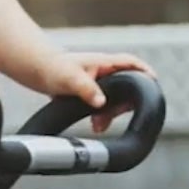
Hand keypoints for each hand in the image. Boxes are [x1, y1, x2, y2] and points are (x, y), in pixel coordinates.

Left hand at [35, 52, 155, 133]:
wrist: (35, 71)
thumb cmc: (53, 69)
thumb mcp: (70, 79)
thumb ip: (87, 89)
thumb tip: (101, 103)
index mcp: (103, 63)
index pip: (131, 63)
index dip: (144, 72)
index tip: (153, 82)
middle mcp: (104, 72)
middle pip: (128, 87)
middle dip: (124, 103)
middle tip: (116, 114)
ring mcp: (98, 83)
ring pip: (115, 100)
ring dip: (111, 113)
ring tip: (99, 124)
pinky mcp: (91, 94)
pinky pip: (104, 107)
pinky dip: (102, 117)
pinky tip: (96, 126)